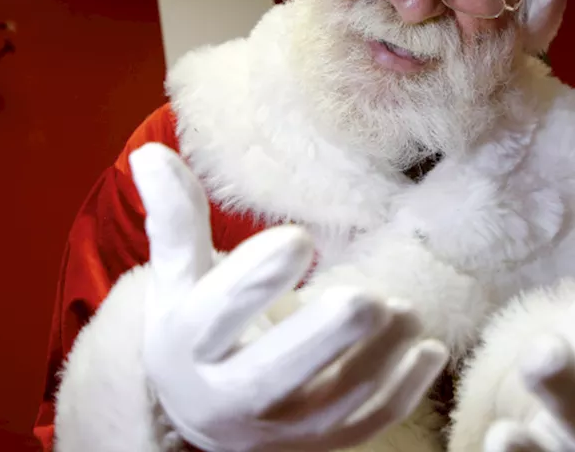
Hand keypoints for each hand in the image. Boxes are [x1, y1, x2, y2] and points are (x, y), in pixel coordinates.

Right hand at [129, 143, 448, 451]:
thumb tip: (147, 152)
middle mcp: (230, 395)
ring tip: (405, 309)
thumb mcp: (179, 280)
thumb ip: (176, 221)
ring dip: (378, 358)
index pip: (219, 314)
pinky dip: (403, 391)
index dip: (258, 277)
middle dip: (326, 338)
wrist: (206, 417)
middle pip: (275, 375)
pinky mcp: (322, 444)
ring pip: (332, 403)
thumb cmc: (198, 331)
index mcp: (191, 344)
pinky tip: (427, 349)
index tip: (300, 239)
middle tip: (368, 298)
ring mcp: (281, 428)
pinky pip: (367, 424)